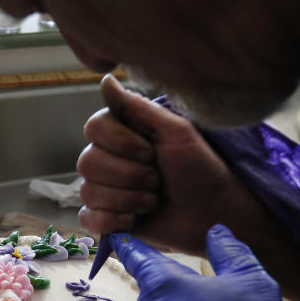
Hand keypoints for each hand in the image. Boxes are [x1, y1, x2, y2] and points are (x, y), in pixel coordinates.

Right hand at [77, 74, 275, 255]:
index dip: (121, 144)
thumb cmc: (200, 168)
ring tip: (153, 201)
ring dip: (128, 199)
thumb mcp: (175, 132)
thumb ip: (138, 107)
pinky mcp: (107, 219)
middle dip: (129, 175)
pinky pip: (88, 218)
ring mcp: (105, 190)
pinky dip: (113, 221)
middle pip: (87, 162)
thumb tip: (105, 80)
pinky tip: (135, 220)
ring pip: (88, 192)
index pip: (93, 128)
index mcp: (121, 133)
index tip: (152, 153)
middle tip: (157, 180)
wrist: (213, 213)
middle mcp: (107, 159)